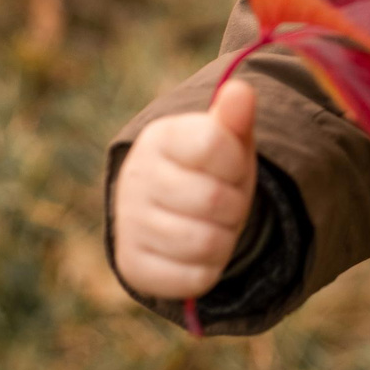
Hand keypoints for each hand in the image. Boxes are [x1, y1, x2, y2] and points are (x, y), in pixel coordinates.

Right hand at [110, 77, 258, 301]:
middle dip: (233, 204)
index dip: (235, 160)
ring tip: (212, 224)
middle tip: (223, 199)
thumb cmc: (208, 169)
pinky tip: (199, 253)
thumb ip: (234, 116)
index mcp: (159, 137)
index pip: (215, 143)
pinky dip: (210, 268)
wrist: (171, 212)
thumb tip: (241, 91)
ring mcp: (129, 224)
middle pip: (214, 199)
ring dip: (224, 237)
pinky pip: (194, 278)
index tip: (228, 164)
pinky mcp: (133, 266)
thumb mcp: (227, 140)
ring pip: (206, 242)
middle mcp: (135, 178)